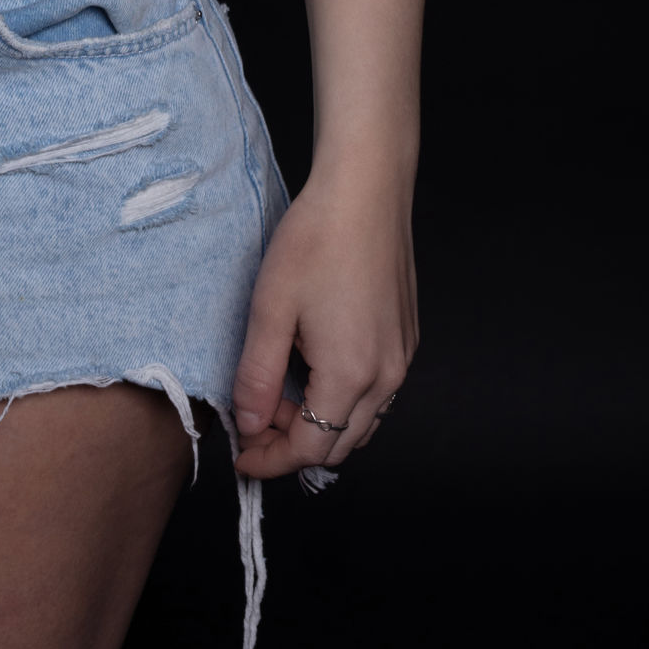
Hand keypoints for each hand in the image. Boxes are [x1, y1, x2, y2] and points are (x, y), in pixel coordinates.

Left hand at [229, 165, 417, 478]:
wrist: (366, 190)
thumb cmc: (316, 239)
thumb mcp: (271, 307)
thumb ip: (257, 374)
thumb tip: (249, 423)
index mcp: (351, 375)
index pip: (309, 449)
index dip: (270, 459)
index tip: (241, 455)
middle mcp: (386, 378)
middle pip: (338, 444)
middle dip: (292, 444)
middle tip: (253, 420)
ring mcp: (402, 359)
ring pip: (360, 423)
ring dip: (319, 423)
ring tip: (278, 392)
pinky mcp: (406, 339)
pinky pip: (376, 395)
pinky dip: (343, 400)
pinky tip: (312, 368)